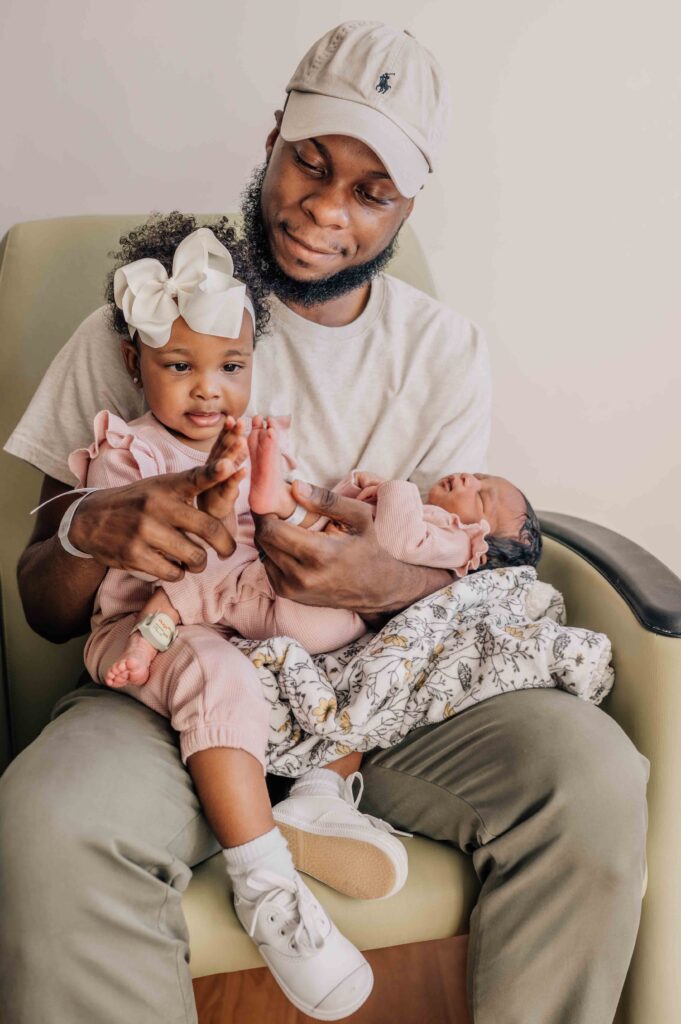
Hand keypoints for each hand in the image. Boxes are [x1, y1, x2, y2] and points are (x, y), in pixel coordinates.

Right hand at [70, 451, 245, 581]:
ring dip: (199, 563)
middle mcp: (157, 505)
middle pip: (208, 529)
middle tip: (228, 552)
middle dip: (226, 546)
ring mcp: (145, 531)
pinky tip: (172, 566)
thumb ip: (191, 486)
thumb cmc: (138, 502)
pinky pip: (174, 573)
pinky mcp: (134, 554)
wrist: (90, 519)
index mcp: (167, 486)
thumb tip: (231, 481)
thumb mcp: (160, 486)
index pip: (196, 477)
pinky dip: (178, 573)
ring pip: (195, 557)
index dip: (216, 472)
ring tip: (194, 560)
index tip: (232, 465)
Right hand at [197, 416, 248, 517]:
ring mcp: (215, 484)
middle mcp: (212, 471)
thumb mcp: (224, 472)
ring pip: (224, 466)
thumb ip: (233, 456)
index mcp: (214, 463)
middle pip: (222, 450)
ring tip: (242, 440)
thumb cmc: (215, 493)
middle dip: (231, 435)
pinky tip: (243, 469)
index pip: (220, 444)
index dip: (226, 431)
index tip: (232, 417)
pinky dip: (235, 478)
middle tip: (240, 421)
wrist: (206, 520)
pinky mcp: (222, 498)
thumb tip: (242, 437)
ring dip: (233, 452)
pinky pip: (229, 486)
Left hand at [254, 480, 444, 615]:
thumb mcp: (358, 517)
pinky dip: (275, 551)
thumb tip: (294, 486)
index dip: (266, 509)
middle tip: (279, 508)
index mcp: (319, 555)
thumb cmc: (368, 547)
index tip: (272, 497)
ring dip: (270, 535)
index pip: (272, 528)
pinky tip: (293, 545)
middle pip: (263, 539)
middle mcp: (301, 576)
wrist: (375, 589)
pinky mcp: (287, 594)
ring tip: (290, 527)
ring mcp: (292, 589)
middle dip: (267, 520)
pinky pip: (268, 565)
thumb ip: (326, 500)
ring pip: (263, 552)